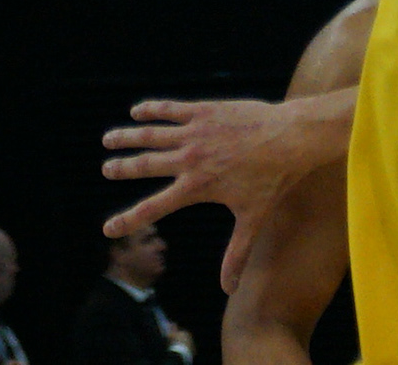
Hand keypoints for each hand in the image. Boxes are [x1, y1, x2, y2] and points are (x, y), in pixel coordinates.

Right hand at [101, 97, 321, 283]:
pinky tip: (138, 110)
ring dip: (128, 137)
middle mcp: (190, 159)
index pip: (153, 207)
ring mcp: (196, 132)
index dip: (127, 219)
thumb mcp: (253, 220)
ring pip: (152, 134)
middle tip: (105, 169)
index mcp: (196, 187)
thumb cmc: (274, 180)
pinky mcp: (205, 111)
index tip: (108, 228)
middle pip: (145, 164)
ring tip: (109, 138)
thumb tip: (230, 290)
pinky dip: (152, 109)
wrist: (292, 137)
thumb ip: (236, 254)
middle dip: (122, 168)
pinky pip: (171, 109)